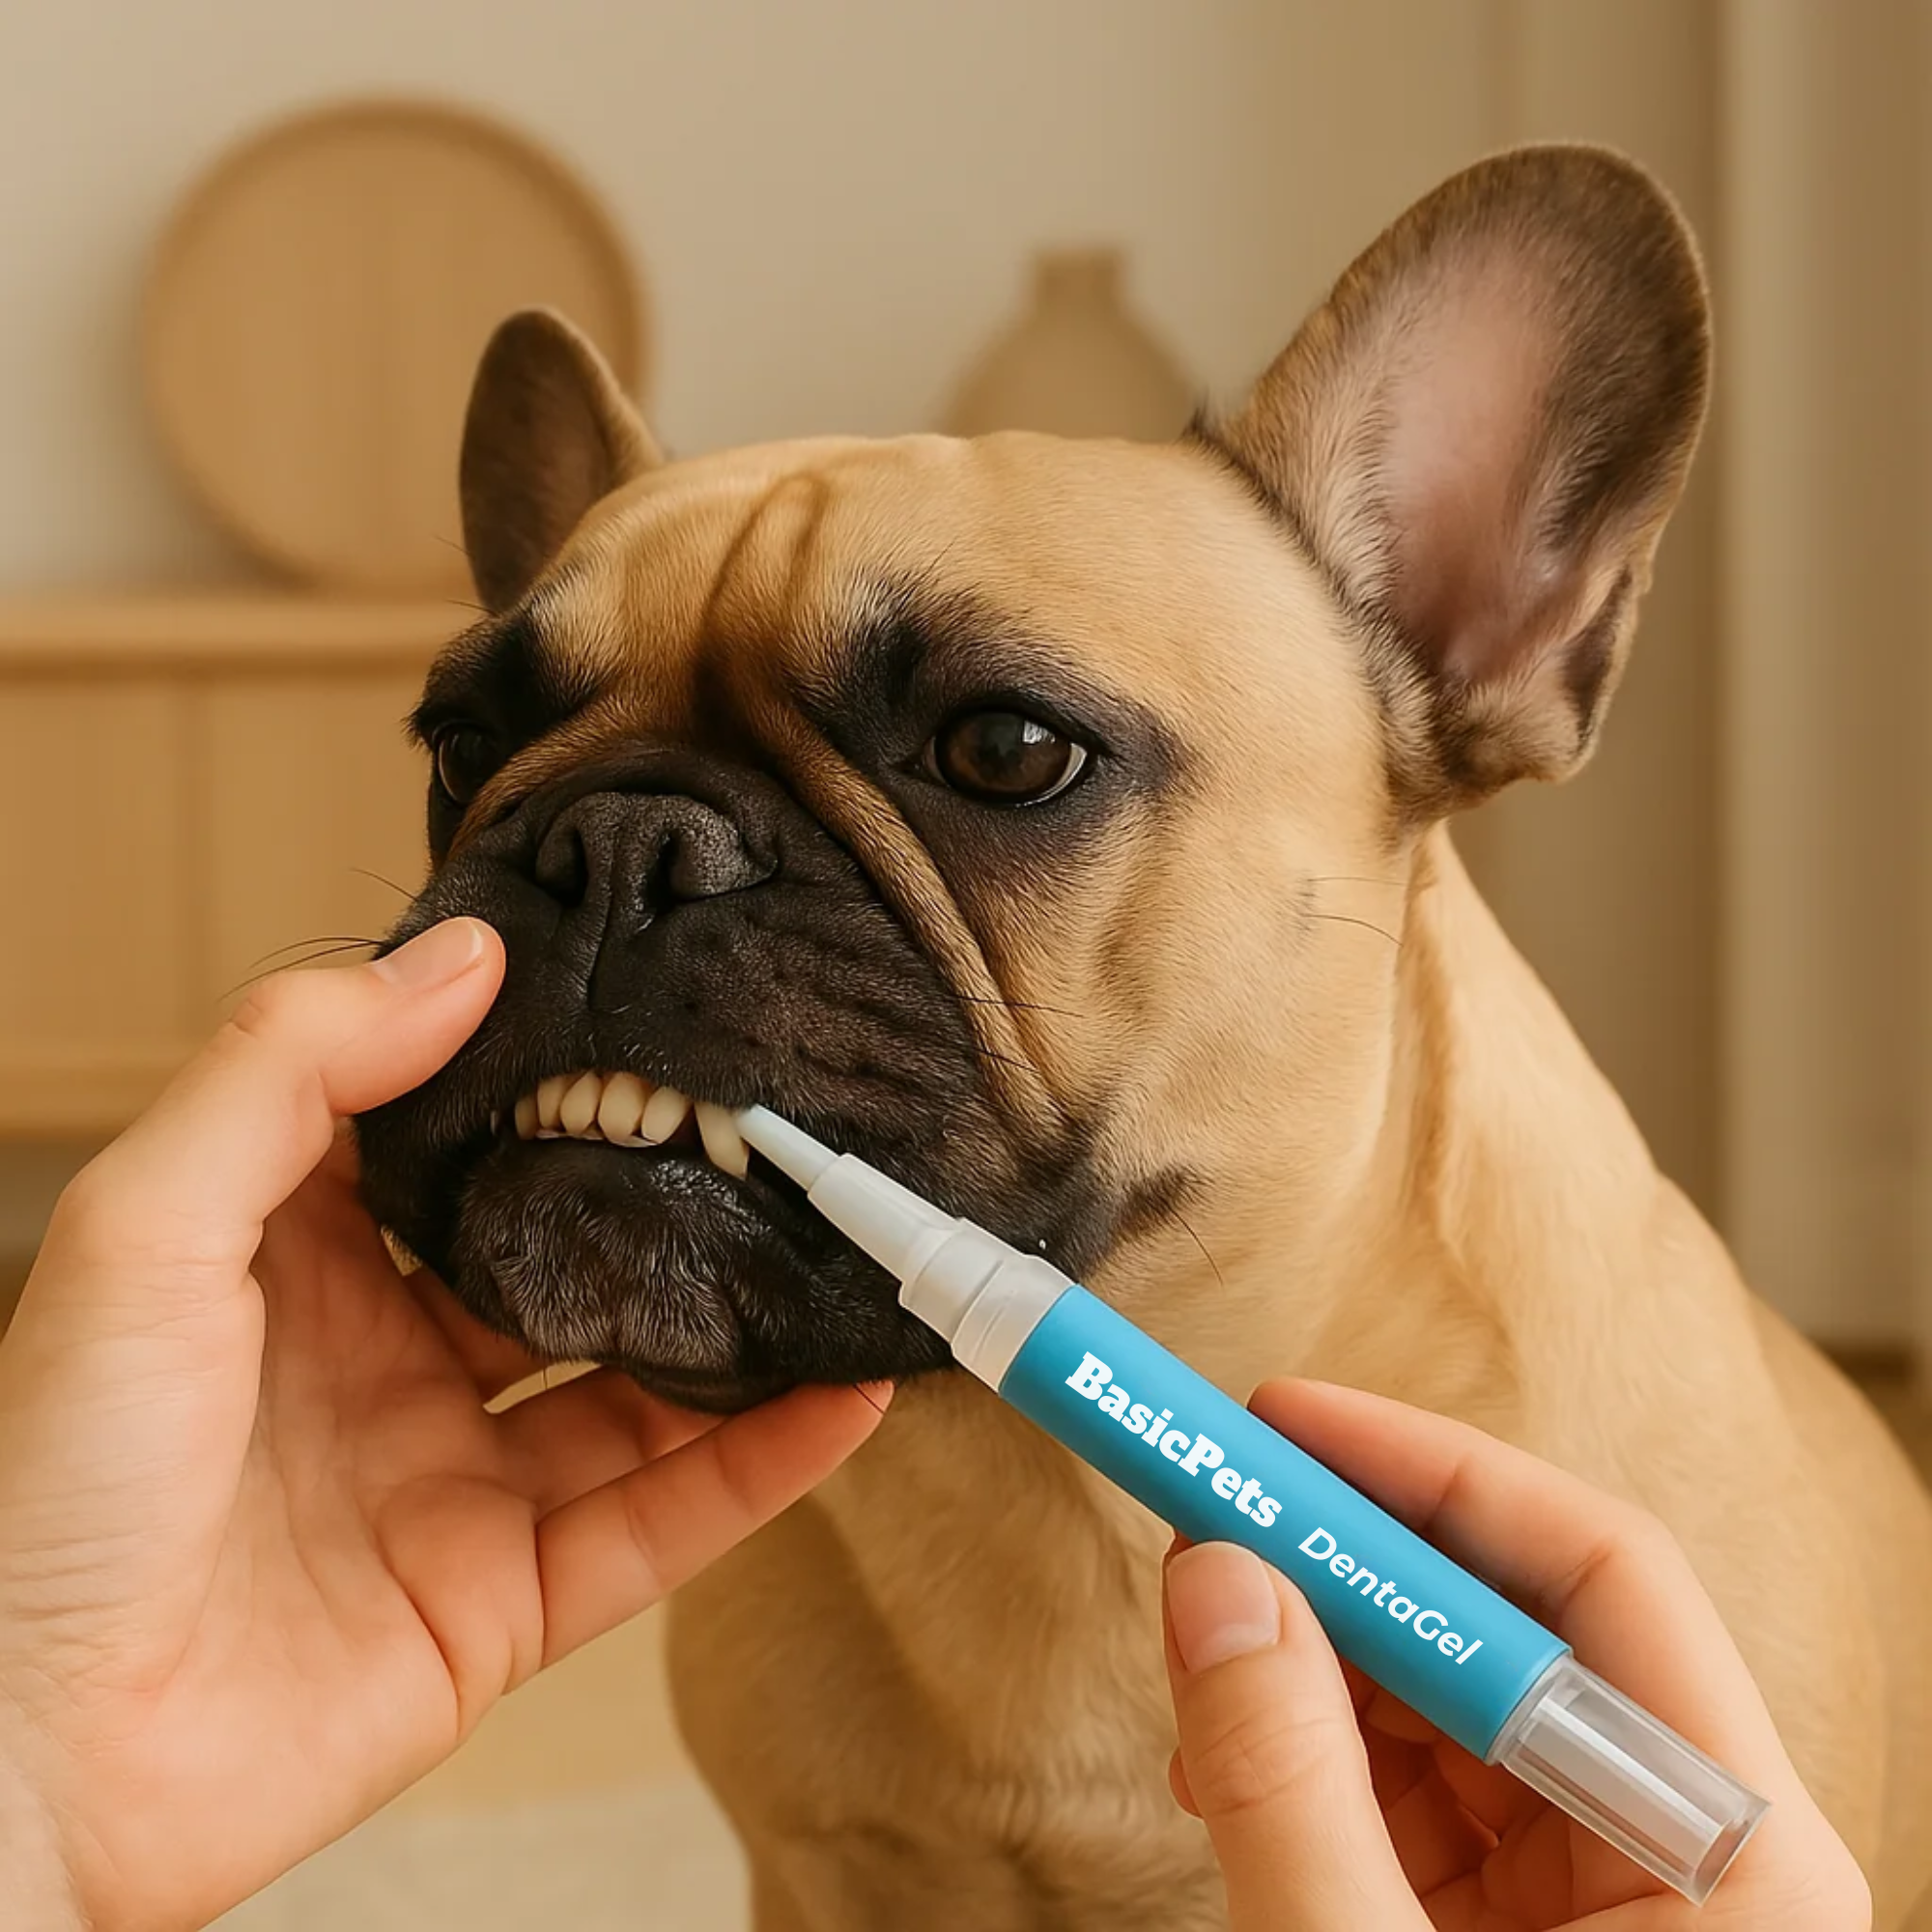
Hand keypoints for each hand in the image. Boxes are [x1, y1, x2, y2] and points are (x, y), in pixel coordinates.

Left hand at [0, 920, 886, 1929]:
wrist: (23, 1767)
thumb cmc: (44, 1491)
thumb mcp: (145, 1227)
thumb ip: (292, 1070)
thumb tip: (464, 951)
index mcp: (294, 1257)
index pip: (447, 1133)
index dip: (542, 1068)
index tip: (648, 1000)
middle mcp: (385, 1359)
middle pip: (564, 1254)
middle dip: (665, 1191)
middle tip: (781, 1119)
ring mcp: (452, 1482)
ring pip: (636, 1387)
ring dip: (737, 1326)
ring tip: (843, 1243)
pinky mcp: (502, 1603)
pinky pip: (660, 1524)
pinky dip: (761, 1467)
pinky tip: (845, 1393)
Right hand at [1161, 1380, 1869, 1929]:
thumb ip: (1289, 1787)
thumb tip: (1212, 1582)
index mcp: (1731, 1855)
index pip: (1601, 1575)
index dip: (1433, 1473)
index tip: (1285, 1421)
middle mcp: (1683, 1849)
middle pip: (1513, 1628)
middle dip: (1345, 1567)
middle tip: (1214, 1506)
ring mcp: (1603, 1894)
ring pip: (1450, 1707)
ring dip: (1312, 1660)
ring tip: (1203, 1645)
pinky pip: (1417, 1793)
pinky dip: (1313, 1756)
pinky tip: (1230, 1755)